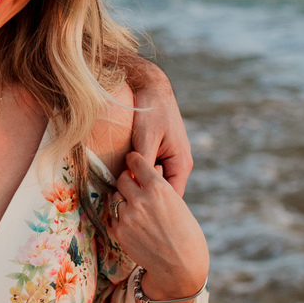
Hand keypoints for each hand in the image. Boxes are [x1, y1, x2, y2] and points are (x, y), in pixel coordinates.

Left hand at [110, 152, 208, 302]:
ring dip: (122, 199)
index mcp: (159, 189)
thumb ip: (160, 187)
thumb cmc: (186, 234)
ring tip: (133, 207)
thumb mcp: (178, 204)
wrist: (180, 266)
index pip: (138, 163)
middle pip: (122, 179)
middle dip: (127, 180)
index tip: (132, 159)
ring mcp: (127, 216)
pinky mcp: (120, 232)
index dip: (134, 160)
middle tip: (131, 184)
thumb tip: (151, 170)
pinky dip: (118, 216)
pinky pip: (111, 216)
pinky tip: (129, 221)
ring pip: (115, 197)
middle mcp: (140, 200)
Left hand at [129, 66, 192, 195]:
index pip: (173, 197)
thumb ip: (143, 165)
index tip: (137, 214)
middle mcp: (177, 165)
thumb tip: (133, 188)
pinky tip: (122, 182)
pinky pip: (148, 175)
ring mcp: (168, 161)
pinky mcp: (157, 155)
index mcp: (181, 164)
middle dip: (146, 201)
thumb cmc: (151, 111)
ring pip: (154, 186)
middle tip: (125, 208)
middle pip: (163, 194)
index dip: (157, 208)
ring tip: (122, 197)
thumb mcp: (146, 139)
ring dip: (139, 190)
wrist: (151, 88)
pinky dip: (137, 179)